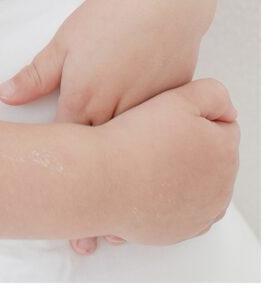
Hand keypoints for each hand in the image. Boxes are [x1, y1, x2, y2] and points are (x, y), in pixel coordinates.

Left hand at [0, 0, 207, 251]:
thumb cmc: (110, 15)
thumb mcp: (66, 41)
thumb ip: (36, 74)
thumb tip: (3, 96)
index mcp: (85, 99)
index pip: (65, 153)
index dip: (56, 185)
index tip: (50, 215)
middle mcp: (117, 113)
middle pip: (99, 167)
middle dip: (89, 204)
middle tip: (81, 243)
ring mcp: (147, 113)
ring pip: (131, 163)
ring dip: (121, 191)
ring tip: (110, 226)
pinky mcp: (171, 108)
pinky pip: (159, 146)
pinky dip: (149, 165)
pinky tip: (141, 183)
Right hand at [97, 79, 238, 245]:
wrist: (101, 180)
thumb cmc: (134, 141)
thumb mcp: (178, 97)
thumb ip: (212, 94)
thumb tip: (225, 108)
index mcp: (225, 153)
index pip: (223, 126)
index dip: (194, 115)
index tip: (170, 117)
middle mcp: (220, 190)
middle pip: (210, 157)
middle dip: (191, 145)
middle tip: (156, 134)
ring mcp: (201, 215)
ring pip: (197, 184)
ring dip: (182, 172)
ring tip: (149, 156)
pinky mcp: (180, 231)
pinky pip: (179, 209)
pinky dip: (168, 196)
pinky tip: (147, 180)